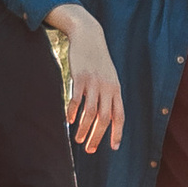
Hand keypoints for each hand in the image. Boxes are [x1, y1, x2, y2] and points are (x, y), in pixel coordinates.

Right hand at [47, 3, 123, 152]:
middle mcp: (107, 88)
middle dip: (97, 137)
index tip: (114, 147)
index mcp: (116, 90)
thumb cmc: (98, 60)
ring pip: (90, 113)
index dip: (117, 132)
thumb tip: (106, 116)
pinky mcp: (80, 77)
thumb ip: (109, 94)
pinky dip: (72, 112)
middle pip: (104, 118)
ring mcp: (94, 83)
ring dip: (84, 129)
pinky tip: (68, 120)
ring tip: (77, 139)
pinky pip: (77, 99)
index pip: (119, 116)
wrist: (89, 36)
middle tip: (90, 150)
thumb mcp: (109, 76)